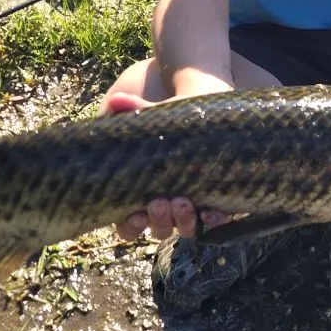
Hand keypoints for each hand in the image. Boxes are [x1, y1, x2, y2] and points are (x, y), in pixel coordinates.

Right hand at [103, 89, 230, 240]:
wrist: (207, 108)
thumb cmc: (172, 115)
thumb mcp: (155, 114)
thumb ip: (135, 110)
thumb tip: (116, 100)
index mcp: (140, 194)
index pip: (128, 225)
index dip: (130, 225)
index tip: (134, 213)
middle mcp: (166, 205)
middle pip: (158, 229)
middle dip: (159, 220)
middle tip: (160, 201)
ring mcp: (191, 204)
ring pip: (184, 228)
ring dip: (183, 221)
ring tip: (184, 201)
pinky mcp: (215, 198)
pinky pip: (213, 219)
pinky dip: (213, 219)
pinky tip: (213, 211)